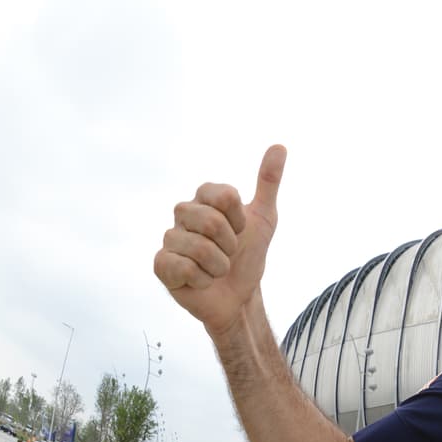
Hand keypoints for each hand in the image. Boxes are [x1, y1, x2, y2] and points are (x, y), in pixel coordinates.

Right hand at [153, 145, 286, 333]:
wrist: (239, 296)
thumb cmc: (249, 255)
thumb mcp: (264, 218)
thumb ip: (268, 182)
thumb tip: (279, 146)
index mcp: (205, 198)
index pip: (224, 195)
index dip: (239, 219)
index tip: (242, 229)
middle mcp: (183, 214)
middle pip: (209, 220)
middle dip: (230, 244)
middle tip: (230, 253)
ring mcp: (170, 238)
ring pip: (198, 248)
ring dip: (219, 266)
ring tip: (217, 269)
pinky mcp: (161, 264)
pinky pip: (182, 267)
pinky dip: (202, 279)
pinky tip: (201, 281)